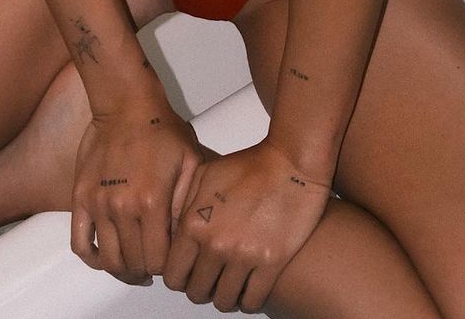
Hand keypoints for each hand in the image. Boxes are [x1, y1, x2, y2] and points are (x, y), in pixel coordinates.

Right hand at [70, 100, 203, 284]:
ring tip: (132, 265)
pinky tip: (104, 257)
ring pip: (107, 259)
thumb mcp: (191, 161)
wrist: (127, 104)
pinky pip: (79, 243)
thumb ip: (188, 202)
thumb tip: (184, 237)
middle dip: (146, 271)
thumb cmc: (162, 129)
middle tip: (152, 266)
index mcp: (153, 202)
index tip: (170, 261)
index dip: (166, 267)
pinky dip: (91, 259)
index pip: (158, 260)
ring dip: (122, 269)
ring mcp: (98, 204)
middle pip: (133, 264)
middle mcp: (123, 207)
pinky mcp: (80, 197)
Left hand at [163, 139, 331, 312]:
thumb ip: (184, 205)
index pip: (173, 275)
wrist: (292, 162)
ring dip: (225, 296)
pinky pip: (252, 302)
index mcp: (195, 223)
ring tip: (231, 283)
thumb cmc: (251, 165)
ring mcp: (244, 256)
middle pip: (196, 292)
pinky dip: (247, 301)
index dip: (180, 277)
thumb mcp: (206, 175)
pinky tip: (249, 288)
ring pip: (224, 302)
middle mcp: (216, 244)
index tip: (189, 273)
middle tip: (211, 279)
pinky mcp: (271, 263)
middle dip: (201, 287)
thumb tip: (174, 233)